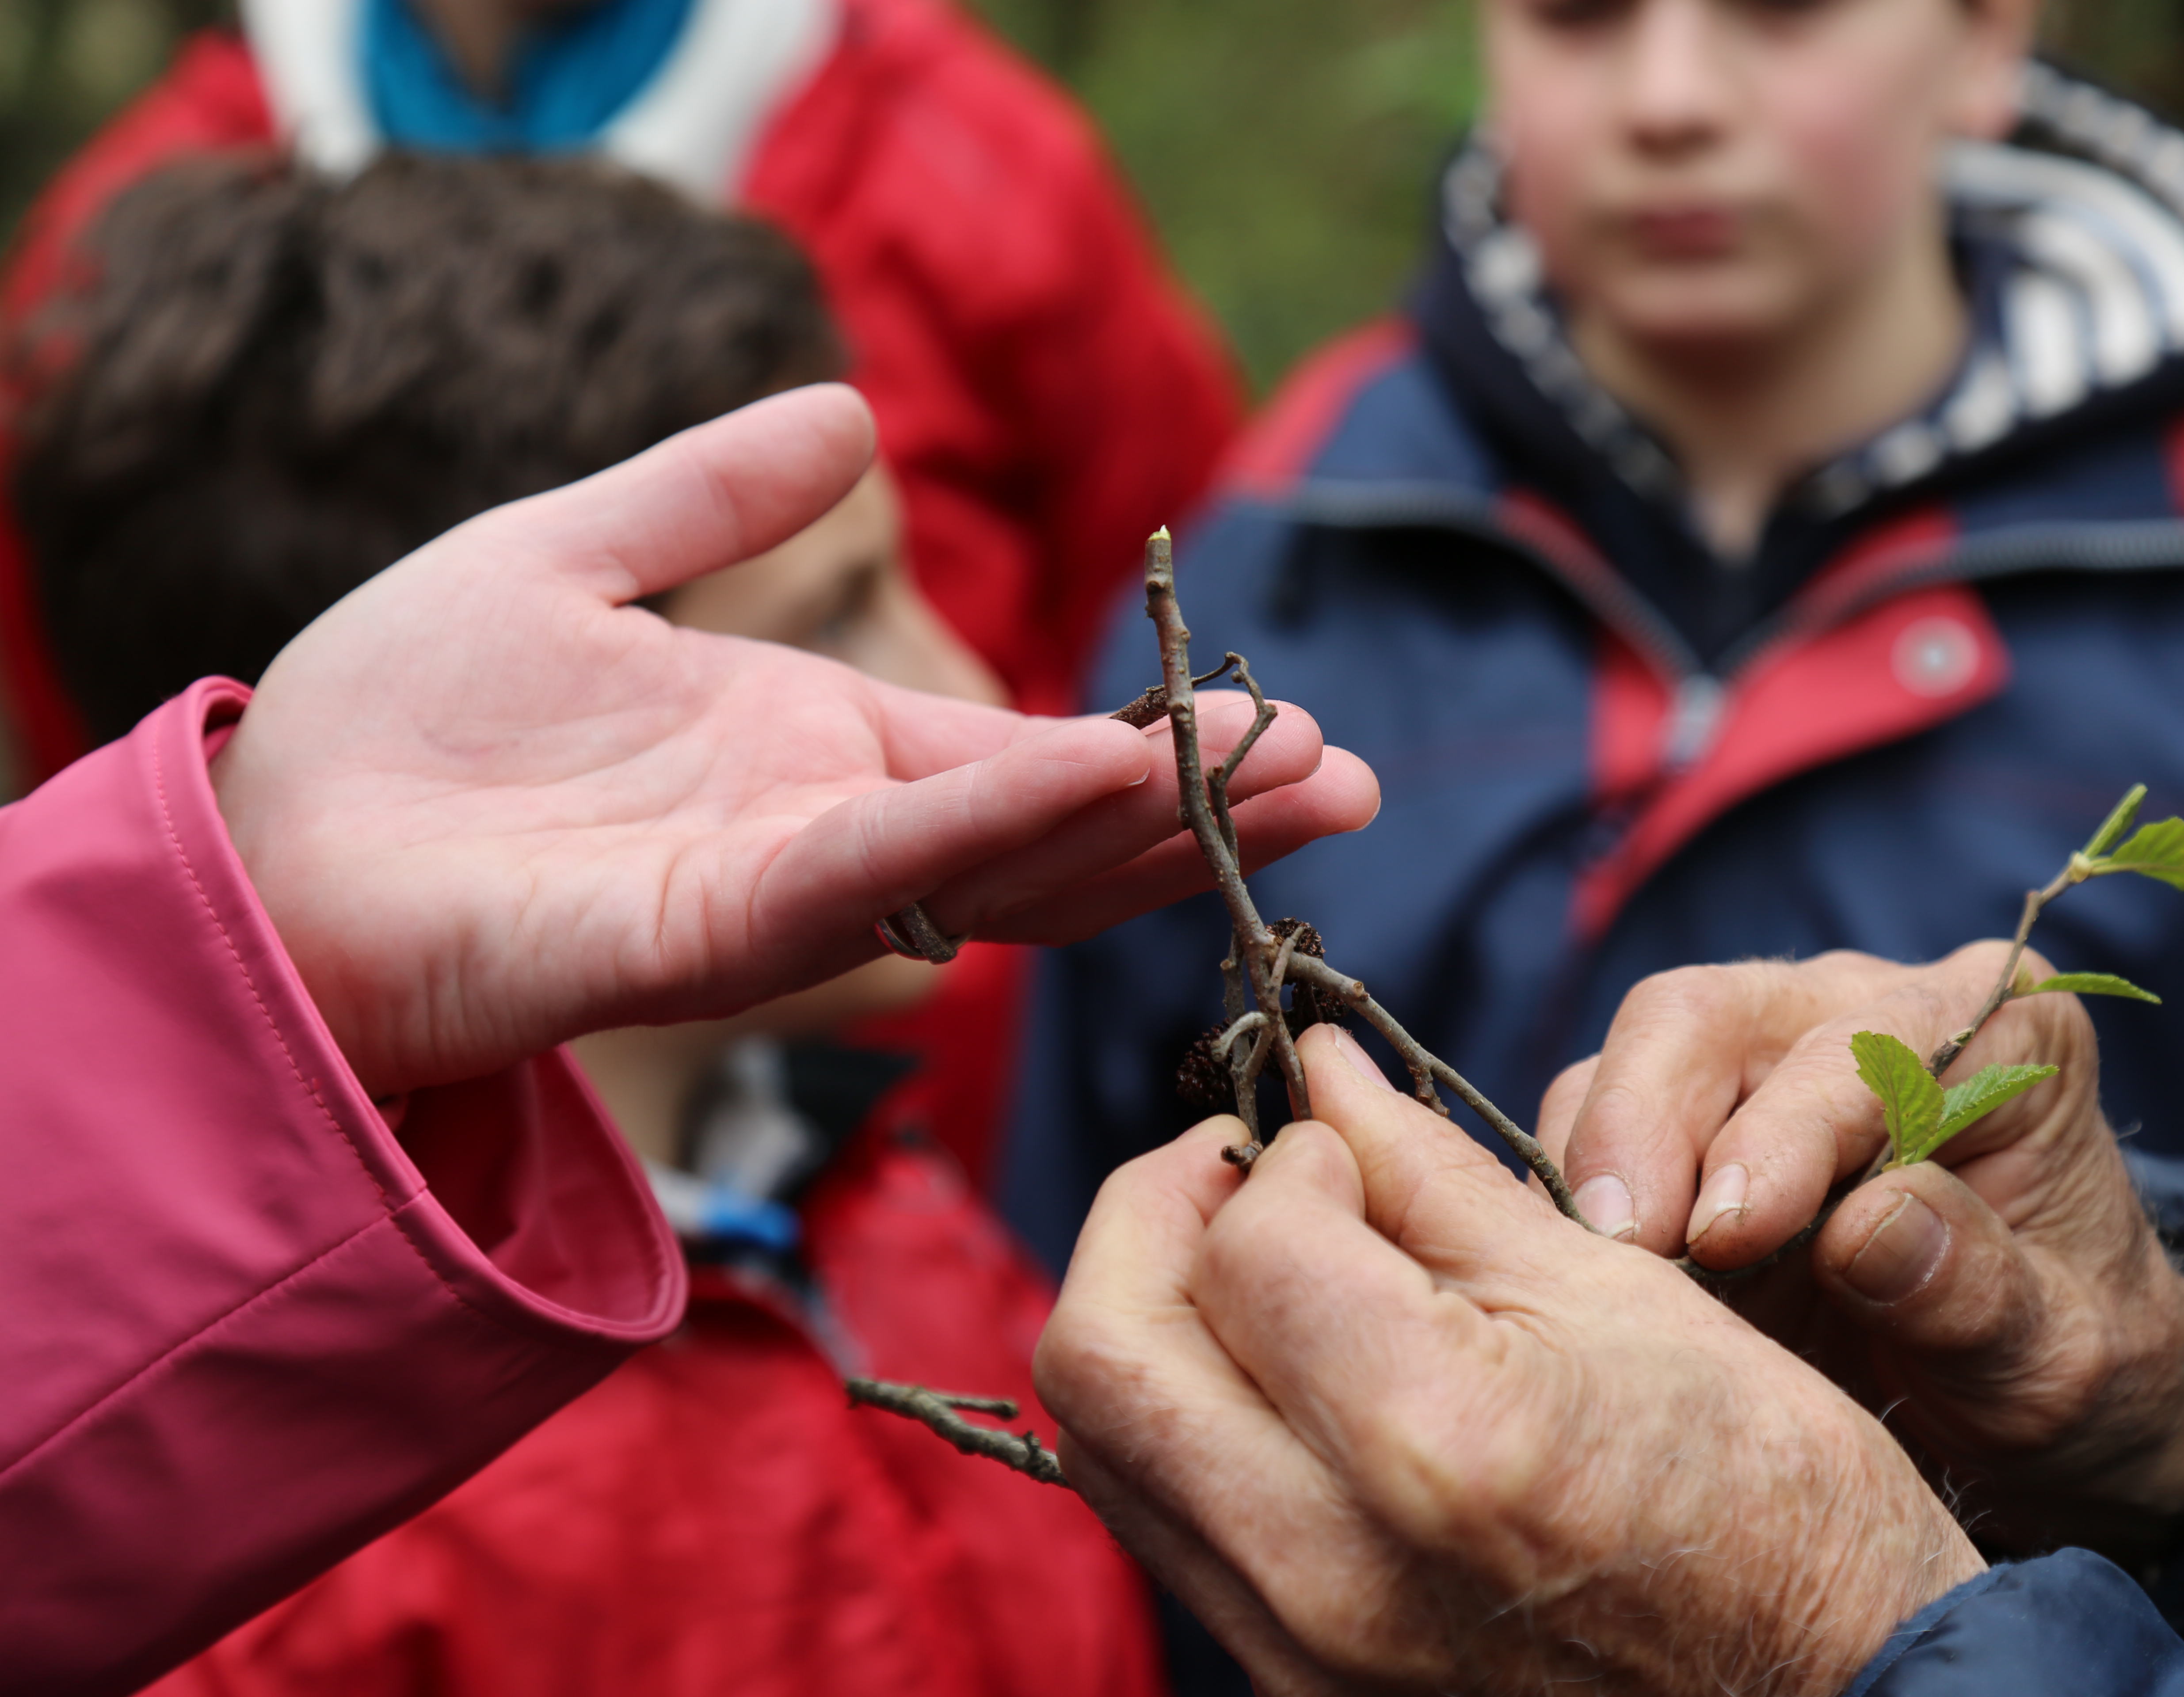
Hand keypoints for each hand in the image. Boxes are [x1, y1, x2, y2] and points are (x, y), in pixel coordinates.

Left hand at [212, 386, 1378, 1094]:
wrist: (272, 832)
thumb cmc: (404, 716)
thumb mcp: (577, 556)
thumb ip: (711, 495)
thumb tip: (849, 415)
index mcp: (819, 759)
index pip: (1025, 760)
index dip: (1154, 744)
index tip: (1285, 719)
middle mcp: (828, 842)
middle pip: (1053, 836)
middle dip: (1200, 810)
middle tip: (1349, 779)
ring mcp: (779, 900)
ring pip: (993, 870)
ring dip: (1133, 824)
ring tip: (1276, 779)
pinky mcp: (703, 941)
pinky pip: (866, 884)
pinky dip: (978, 832)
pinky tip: (1081, 781)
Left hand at [1037, 1024, 1983, 1696]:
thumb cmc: (1769, 1499)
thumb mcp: (1618, 1294)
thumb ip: (1434, 1178)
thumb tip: (1325, 1074)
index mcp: (1430, 1438)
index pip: (1246, 1244)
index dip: (1287, 1157)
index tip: (1342, 1141)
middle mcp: (1325, 1564)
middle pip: (1097, 1352)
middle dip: (1148, 1220)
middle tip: (1243, 1174)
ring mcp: (1296, 1651)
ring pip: (1106, 1444)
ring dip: (1153, 1319)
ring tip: (1261, 1265)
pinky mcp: (1294, 1691)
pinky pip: (1165, 1526)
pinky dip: (1187, 1419)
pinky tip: (1282, 1376)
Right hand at [1543, 946, 2183, 1564]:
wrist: (2053, 1424)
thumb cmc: (2080, 1371)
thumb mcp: (2066, 1357)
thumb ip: (1979, 1290)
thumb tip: (1865, 1226)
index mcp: (1995, 1033)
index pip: (1855, 1046)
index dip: (1779, 1132)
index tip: (1723, 1234)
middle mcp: (1865, 1015)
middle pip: (1707, 1014)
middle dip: (1644, 1122)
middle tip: (1617, 1243)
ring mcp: (1765, 1066)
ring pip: (1634, 1060)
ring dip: (1602, 1165)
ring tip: (1601, 1278)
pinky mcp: (1691, 1133)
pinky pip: (1599, 1128)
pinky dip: (1582, 1198)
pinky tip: (1597, 1281)